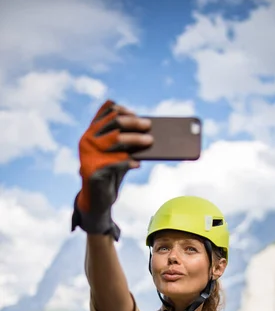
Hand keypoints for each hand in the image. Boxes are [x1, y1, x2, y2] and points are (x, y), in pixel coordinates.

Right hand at [72, 100, 152, 239]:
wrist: (98, 200)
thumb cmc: (112, 174)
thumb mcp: (119, 154)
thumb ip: (127, 142)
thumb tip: (149, 132)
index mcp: (92, 132)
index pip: (106, 112)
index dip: (123, 110)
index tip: (137, 115)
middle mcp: (87, 140)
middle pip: (114, 123)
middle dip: (134, 123)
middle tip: (149, 126)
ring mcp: (88, 154)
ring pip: (116, 139)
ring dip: (135, 139)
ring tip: (150, 141)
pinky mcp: (92, 170)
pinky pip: (114, 162)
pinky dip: (127, 162)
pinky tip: (137, 163)